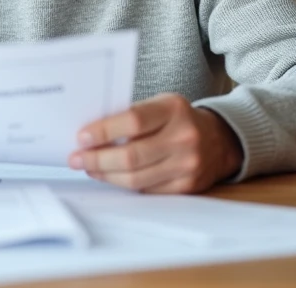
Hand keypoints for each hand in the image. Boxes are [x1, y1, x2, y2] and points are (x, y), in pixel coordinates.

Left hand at [68, 93, 243, 193]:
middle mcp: (183, 138)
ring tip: (89, 168)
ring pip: (136, 178)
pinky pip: (146, 190)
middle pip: (131, 156)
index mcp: (174, 109)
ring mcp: (187, 165)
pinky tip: (110, 176)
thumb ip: (132, 114)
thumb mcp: (161, 105)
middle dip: (97, 158)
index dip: (104, 131)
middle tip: (77, 158)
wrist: (218, 141)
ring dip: (106, 174)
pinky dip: (123, 184)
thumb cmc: (178, 119)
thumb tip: (92, 132)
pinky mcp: (186, 187)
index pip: (134, 121)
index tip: (82, 137)